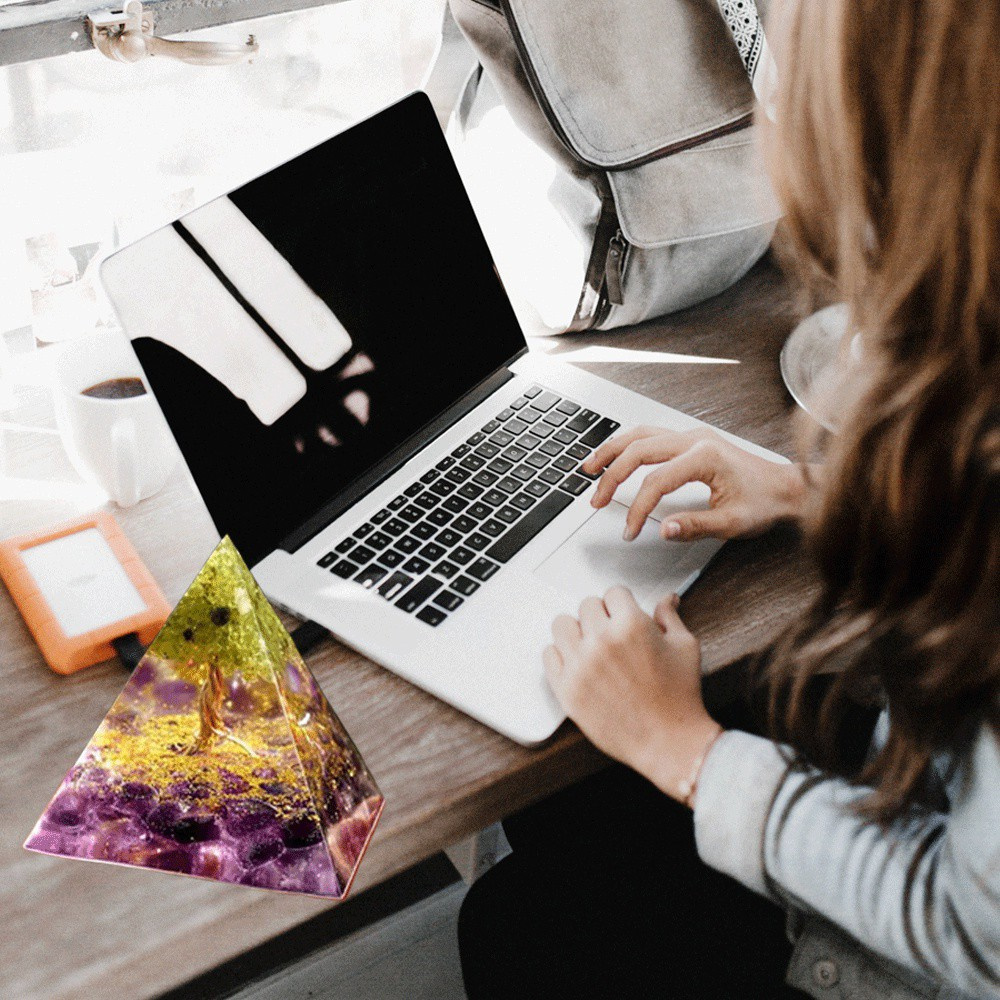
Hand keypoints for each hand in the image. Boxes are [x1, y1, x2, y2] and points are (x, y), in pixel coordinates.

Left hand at [543, 586, 721, 804]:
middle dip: (601, 616)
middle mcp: (601, 641)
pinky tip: (578, 663)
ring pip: (562, 625)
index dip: (622, 604)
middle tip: (612, 633)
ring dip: (577, 631)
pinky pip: (549, 655)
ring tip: (591, 645)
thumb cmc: (680, 697)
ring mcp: (580, 665)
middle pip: (586, 605)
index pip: (613, 592)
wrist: (668, 742)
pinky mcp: (566, 688)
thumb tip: (668, 599)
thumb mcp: (684, 647)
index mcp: (631, 625)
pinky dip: (561, 655)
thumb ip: (669, 617)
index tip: (624, 614)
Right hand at [583, 426, 805, 542]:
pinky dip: (628, 445)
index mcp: (705, 457)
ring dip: (612, 451)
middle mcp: (695, 439)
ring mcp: (692, 436)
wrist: (787, 487)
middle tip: (596, 501)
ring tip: (590, 468)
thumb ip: (696, 526)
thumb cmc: (765, 502)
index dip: (637, 509)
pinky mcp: (692, 440)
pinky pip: (651, 434)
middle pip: (638, 450)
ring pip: (640, 434)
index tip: (630, 531)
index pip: (655, 482)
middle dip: (612, 476)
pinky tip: (615, 456)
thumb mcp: (733, 523)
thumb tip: (663, 529)